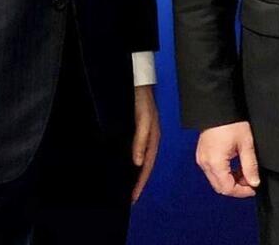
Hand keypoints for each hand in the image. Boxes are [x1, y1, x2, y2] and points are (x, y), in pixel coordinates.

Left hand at [131, 85, 160, 203]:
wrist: (137, 80)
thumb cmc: (141, 99)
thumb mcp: (142, 119)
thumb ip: (141, 139)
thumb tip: (137, 162)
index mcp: (153, 138)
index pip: (146, 165)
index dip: (140, 182)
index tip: (132, 197)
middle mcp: (149, 138)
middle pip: (144, 165)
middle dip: (138, 181)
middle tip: (129, 197)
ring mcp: (143, 134)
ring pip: (140, 159)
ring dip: (134, 173)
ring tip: (127, 186)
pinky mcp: (136, 129)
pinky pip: (135, 150)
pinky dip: (131, 161)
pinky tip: (125, 165)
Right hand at [196, 121, 260, 197]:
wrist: (218, 109)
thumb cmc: (231, 123)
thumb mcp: (246, 144)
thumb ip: (250, 166)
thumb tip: (254, 182)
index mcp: (215, 163)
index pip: (227, 188)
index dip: (241, 192)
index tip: (253, 189)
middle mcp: (205, 164)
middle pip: (220, 187)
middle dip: (236, 188)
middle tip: (250, 182)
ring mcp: (202, 160)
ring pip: (216, 181)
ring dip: (230, 181)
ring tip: (244, 172)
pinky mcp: (202, 155)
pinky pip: (213, 172)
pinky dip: (224, 174)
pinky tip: (235, 167)